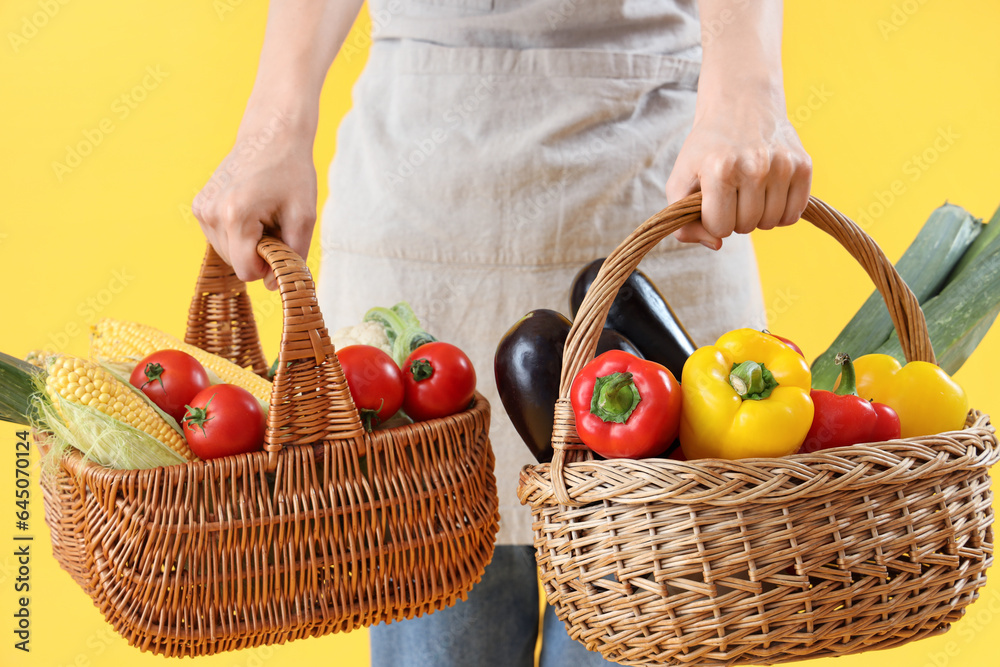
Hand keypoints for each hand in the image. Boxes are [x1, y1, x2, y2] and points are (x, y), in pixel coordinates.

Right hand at [192, 109, 316, 289]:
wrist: (271, 134)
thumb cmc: (292, 173)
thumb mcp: (304, 216)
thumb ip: (293, 256)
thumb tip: (274, 286)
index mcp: (235, 216)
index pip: (247, 271)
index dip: (269, 266)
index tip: (283, 243)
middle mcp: (211, 214)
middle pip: (236, 264)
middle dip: (259, 253)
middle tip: (275, 223)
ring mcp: (201, 209)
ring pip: (228, 253)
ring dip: (249, 244)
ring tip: (263, 214)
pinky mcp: (199, 206)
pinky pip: (221, 239)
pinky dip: (239, 234)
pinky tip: (250, 210)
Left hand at [665, 94, 811, 249]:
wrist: (741, 105)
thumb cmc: (707, 149)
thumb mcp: (680, 180)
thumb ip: (683, 222)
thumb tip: (716, 245)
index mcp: (720, 170)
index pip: (720, 228)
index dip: (713, 221)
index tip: (712, 202)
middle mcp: (754, 166)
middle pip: (746, 227)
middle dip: (735, 218)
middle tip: (731, 194)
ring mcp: (782, 165)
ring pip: (771, 223)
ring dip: (758, 216)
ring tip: (749, 192)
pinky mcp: (803, 165)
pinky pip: (794, 214)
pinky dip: (780, 212)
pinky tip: (768, 194)